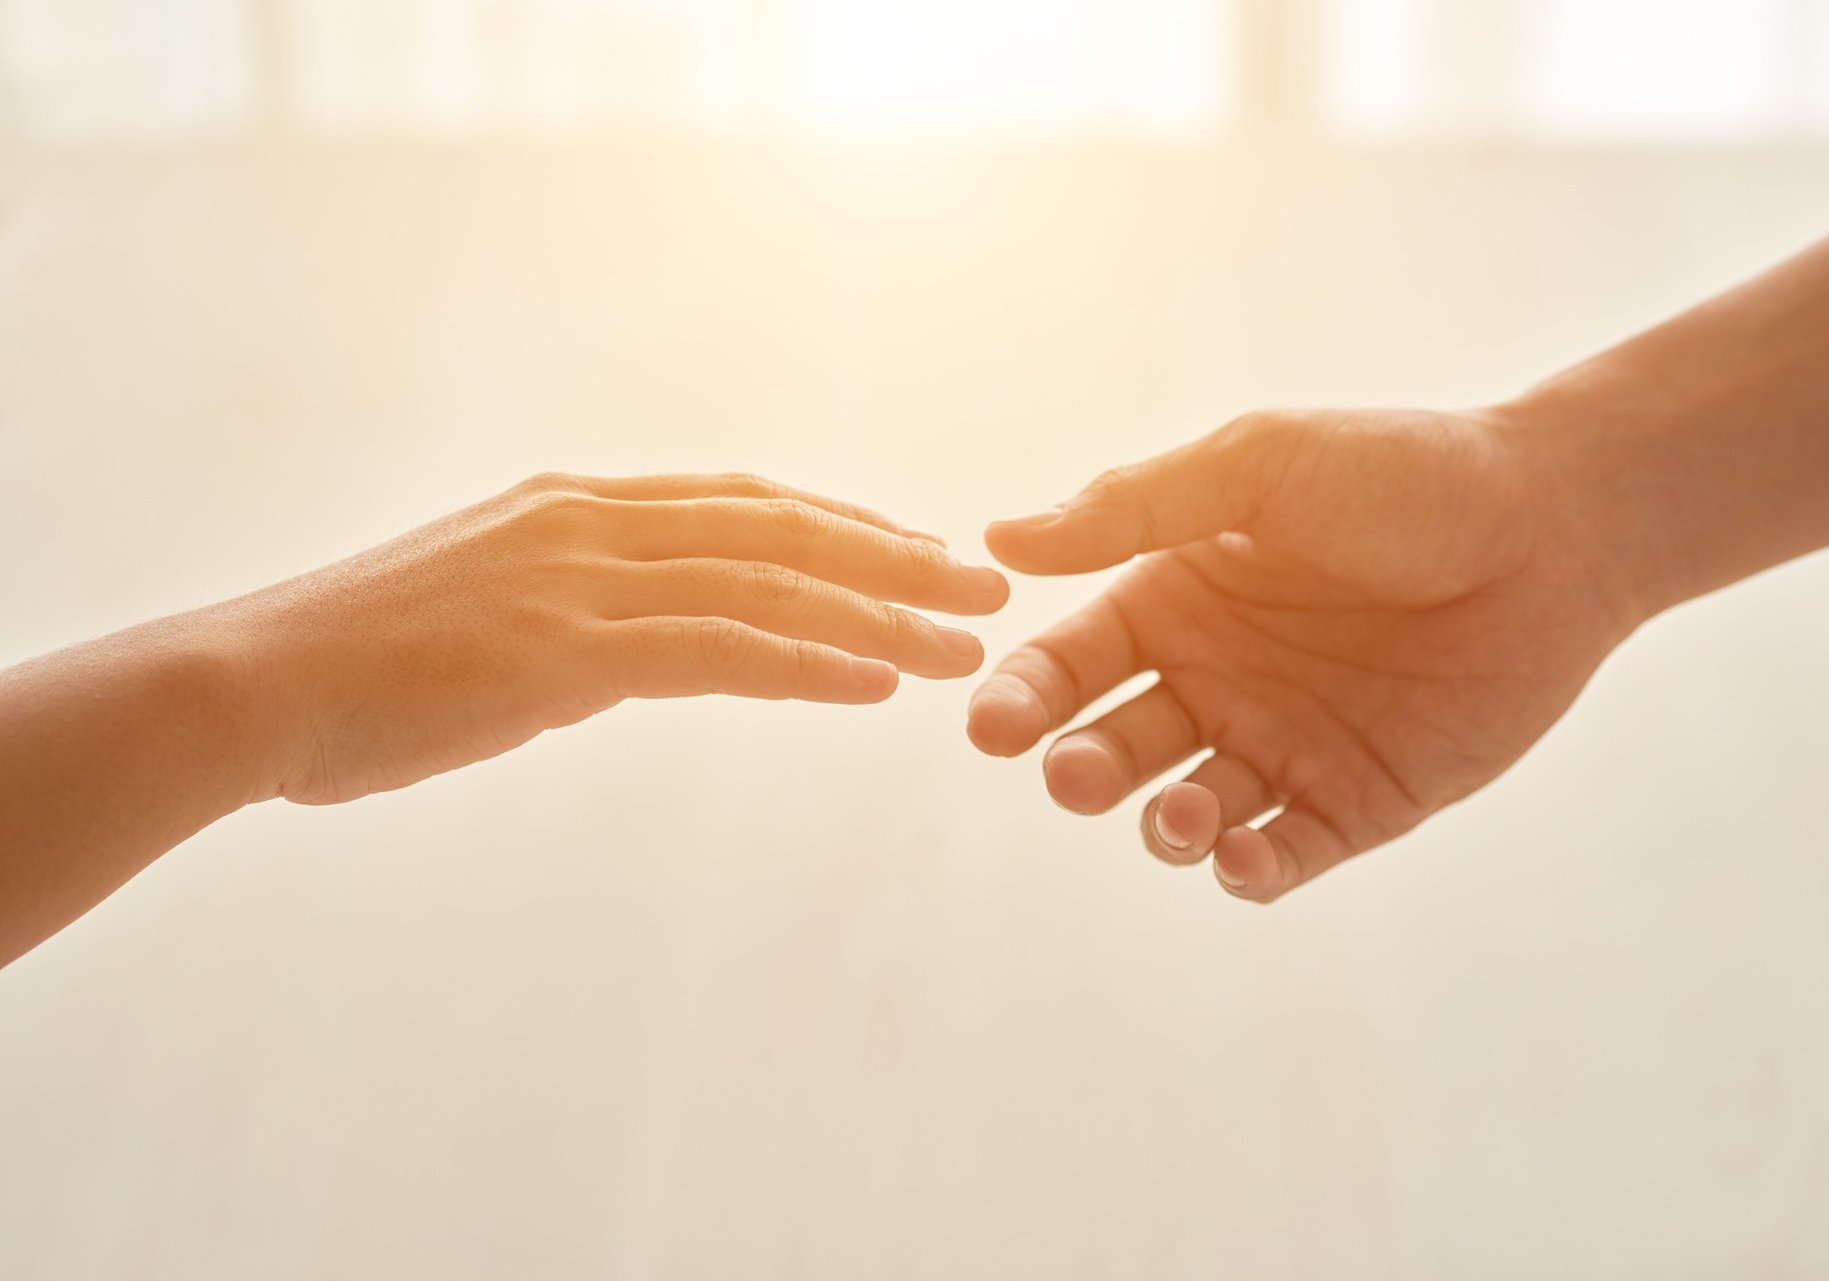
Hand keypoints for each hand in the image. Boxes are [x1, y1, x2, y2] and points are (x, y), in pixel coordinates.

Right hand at [223, 472, 1007, 805]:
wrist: (249, 687)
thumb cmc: (356, 667)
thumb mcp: (481, 611)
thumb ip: (571, 615)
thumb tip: (635, 650)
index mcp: (573, 507)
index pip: (741, 500)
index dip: (841, 521)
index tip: (915, 546)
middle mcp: (589, 522)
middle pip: (780, 526)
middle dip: (893, 553)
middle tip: (984, 581)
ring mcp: (578, 579)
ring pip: (768, 583)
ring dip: (879, 613)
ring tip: (967, 643)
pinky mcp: (563, 650)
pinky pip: (718, 651)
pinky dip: (809, 663)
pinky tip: (879, 685)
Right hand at [968, 408, 1638, 902]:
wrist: (1558, 525)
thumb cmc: (1402, 476)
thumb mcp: (1258, 467)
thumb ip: (1137, 506)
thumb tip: (1002, 540)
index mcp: (1177, 598)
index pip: (1071, 661)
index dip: (1023, 696)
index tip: (991, 726)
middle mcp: (1217, 679)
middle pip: (1113, 745)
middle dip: (1080, 769)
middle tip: (1076, 773)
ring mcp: (1284, 745)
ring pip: (1187, 811)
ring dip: (1164, 826)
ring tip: (1180, 816)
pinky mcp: (1358, 802)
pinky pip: (1282, 853)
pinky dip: (1248, 870)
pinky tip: (1240, 856)